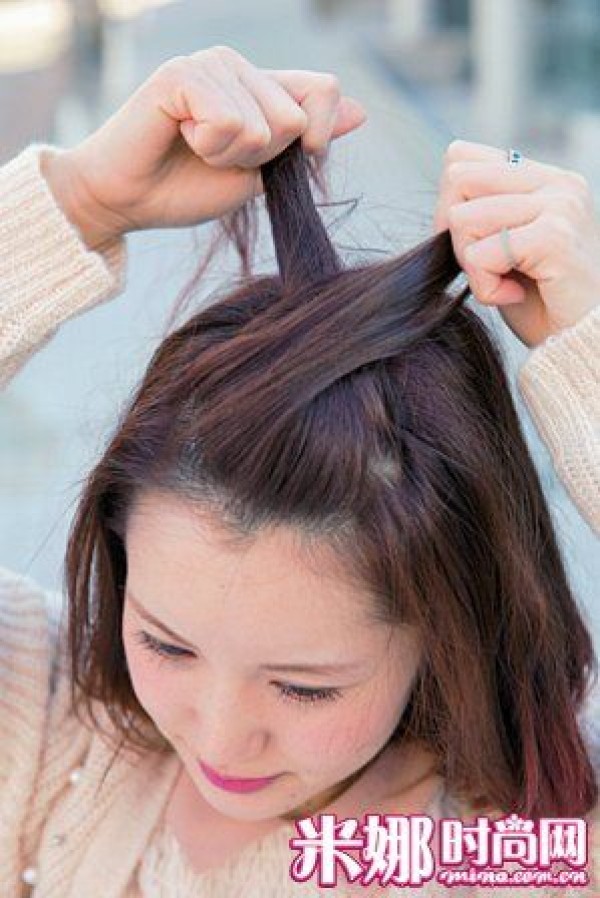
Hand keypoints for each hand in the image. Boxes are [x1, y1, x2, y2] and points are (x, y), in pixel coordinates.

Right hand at [55, 45, 365, 244]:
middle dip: (260, 158)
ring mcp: (210, 63)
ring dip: (229, 156)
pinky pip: (228, 121)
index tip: (280, 161)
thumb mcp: (259, 173)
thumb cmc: (186, 189)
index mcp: (260, 87)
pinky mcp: (181, 72)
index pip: (323, 91)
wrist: (128, 202)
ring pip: (263, 125)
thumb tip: (359, 112)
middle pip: (295, 118)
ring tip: (194, 149)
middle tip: (214, 158)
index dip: (317, 137)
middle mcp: (238, 66)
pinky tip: (179, 136)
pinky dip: (208, 146)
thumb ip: (302, 143)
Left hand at [432, 139, 599, 347]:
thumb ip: (483, 211)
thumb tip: (445, 193)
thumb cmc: (541, 301)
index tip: (473, 245)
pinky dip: (485, 287)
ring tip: (504, 283)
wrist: (580, 340)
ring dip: (471, 267)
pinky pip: (479, 254)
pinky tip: (512, 295)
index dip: (448, 205)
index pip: (461, 157)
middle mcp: (556, 182)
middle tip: (484, 267)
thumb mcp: (506, 245)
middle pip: (457, 179)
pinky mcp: (554, 237)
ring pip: (462, 219)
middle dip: (454, 234)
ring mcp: (559, 205)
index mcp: (544, 177)